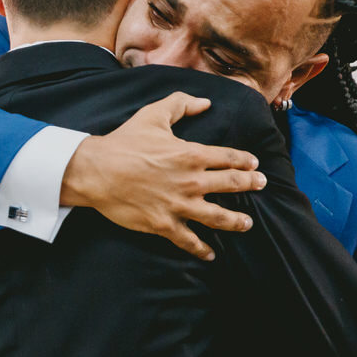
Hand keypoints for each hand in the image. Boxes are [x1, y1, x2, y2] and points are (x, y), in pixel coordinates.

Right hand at [61, 93, 264, 260]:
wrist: (96, 171)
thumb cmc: (123, 142)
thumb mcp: (152, 115)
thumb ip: (181, 104)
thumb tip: (205, 102)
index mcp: (192, 155)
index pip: (230, 158)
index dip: (245, 161)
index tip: (254, 164)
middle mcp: (192, 182)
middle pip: (232, 185)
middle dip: (251, 185)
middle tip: (260, 185)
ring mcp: (179, 205)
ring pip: (219, 217)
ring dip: (237, 221)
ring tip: (247, 223)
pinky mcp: (164, 224)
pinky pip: (189, 240)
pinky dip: (201, 249)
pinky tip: (210, 254)